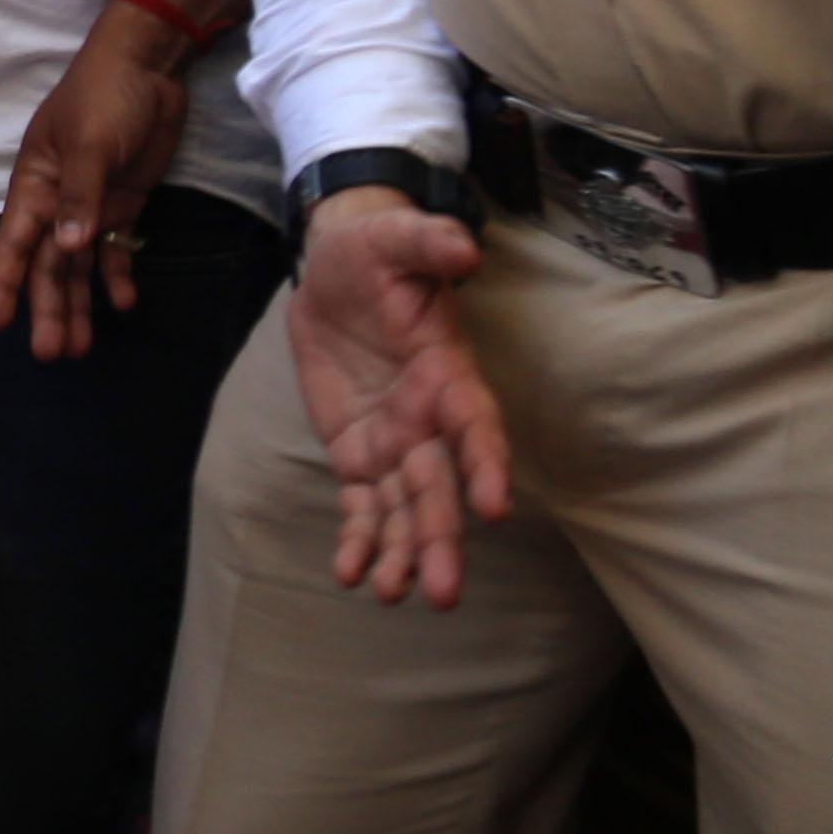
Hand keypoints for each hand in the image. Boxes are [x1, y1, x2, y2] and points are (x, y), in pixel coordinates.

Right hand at [0, 15, 194, 357]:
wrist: (148, 69)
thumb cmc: (103, 97)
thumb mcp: (88, 143)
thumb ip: (79, 196)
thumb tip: (67, 248)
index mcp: (35, 186)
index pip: (15, 244)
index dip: (5, 284)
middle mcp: (58, 204)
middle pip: (50, 266)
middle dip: (49, 309)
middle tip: (51, 354)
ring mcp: (91, 207)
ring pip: (80, 266)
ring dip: (80, 304)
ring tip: (80, 348)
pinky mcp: (124, 204)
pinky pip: (116, 250)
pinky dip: (118, 276)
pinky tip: (124, 305)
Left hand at [288, 192, 515, 605]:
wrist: (340, 267)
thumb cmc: (377, 252)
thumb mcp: (394, 238)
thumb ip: (427, 244)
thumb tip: (461, 248)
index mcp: (446, 374)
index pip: (473, 424)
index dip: (485, 463)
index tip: (492, 508)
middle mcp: (429, 419)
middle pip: (439, 486)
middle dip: (441, 538)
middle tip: (442, 592)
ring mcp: (396, 441)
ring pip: (406, 507)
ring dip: (404, 551)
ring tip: (396, 595)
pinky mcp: (359, 452)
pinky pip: (363, 504)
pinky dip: (361, 538)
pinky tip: (353, 575)